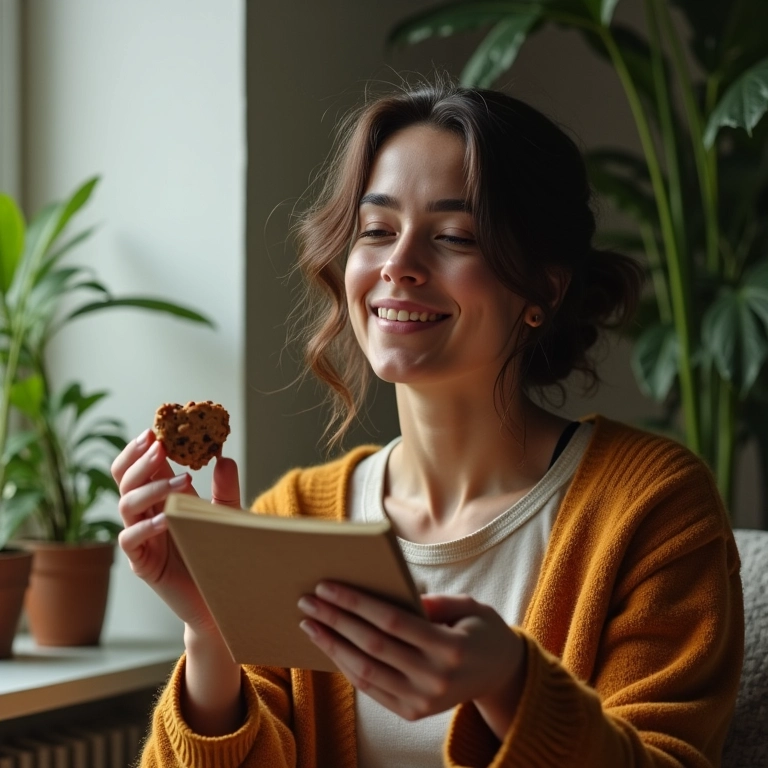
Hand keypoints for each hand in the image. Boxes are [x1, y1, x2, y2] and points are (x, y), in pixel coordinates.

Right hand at [112, 428, 241, 634]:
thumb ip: (225, 488)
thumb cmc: (218, 552)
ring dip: (149, 488)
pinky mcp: (142, 564)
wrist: (219, 598)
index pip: (140, 466)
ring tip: (182, 480)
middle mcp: (146, 514)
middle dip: (138, 460)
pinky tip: (166, 520)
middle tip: (158, 446)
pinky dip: (145, 527)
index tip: (155, 430)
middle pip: (124, 480)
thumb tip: (223, 457)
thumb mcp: (226, 515)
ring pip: (126, 505)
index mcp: (161, 498)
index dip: (141, 448)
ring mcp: (141, 539)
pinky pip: (130, 541)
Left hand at [297, 583, 525, 738]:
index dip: (355, 603)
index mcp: (450, 648)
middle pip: (371, 645)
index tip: (327, 586)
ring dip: (332, 645)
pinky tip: (330, 646)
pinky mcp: (413, 712)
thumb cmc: (481, 630)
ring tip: (310, 623)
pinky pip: (371, 689)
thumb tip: (389, 595)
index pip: (391, 621)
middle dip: (335, 620)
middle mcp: (434, 678)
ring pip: (365, 671)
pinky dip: (347, 667)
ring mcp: (422, 701)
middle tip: (307, 600)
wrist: (501, 675)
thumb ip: (432, 601)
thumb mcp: (468, 606)